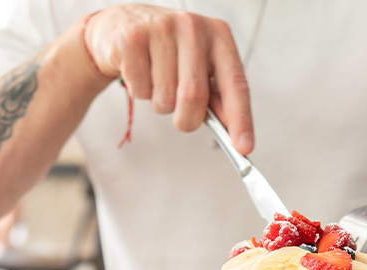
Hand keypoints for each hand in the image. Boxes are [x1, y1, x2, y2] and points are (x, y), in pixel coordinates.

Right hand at [83, 4, 253, 153]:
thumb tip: (232, 131)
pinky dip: (139, 93)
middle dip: (187, 119)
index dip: (241, 119)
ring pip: (165, 98)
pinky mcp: (132, 39)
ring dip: (160, 103)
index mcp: (218, 35)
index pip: (235, 84)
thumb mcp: (198, 67)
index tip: (243, 147)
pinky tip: (140, 72)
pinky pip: (140, 91)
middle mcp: (193, 27)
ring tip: (156, 81)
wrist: (123, 25)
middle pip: (194, 96)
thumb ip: (217, 97)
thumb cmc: (167, 51)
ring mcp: (161, 29)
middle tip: (182, 116)